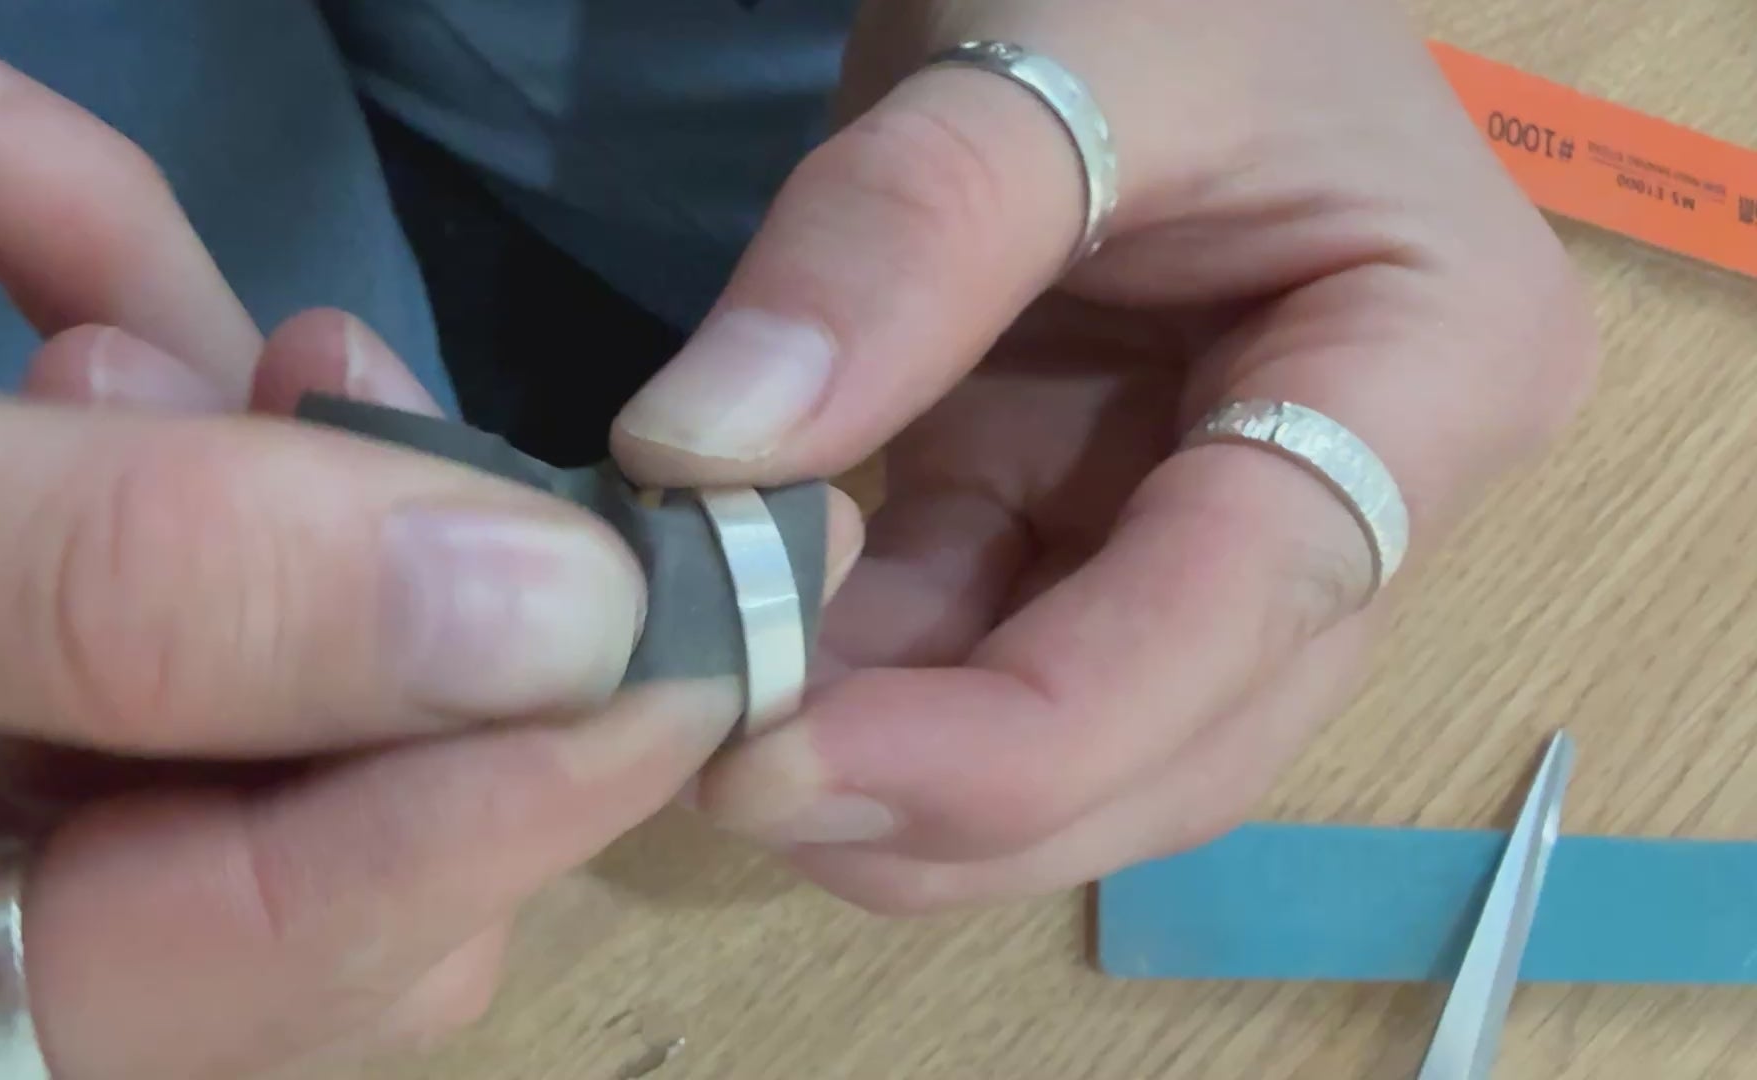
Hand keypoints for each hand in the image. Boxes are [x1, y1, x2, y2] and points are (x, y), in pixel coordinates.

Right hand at [0, 3, 858, 1075]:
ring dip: (208, 430)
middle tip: (338, 420)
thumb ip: (122, 591)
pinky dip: (48, 270)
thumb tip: (547, 622)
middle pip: (291, 797)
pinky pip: (70, 442)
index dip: (477, 808)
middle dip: (351, 598)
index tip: (680, 654)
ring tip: (99, 329)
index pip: (267, 951)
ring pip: (216, 601)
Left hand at [613, 0, 1598, 911]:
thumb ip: (896, 242)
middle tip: (736, 788)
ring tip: (727, 749)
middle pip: (1191, 730)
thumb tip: (698, 453)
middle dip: (967, 799)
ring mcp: (1228, 520)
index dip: (1022, 737)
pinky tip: (760, 686)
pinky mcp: (1101, 516)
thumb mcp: (1043, 48)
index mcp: (1434, 365)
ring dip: (914, 780)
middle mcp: (1364, 487)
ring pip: (1099, 738)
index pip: (1241, 611)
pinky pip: (1001, 649)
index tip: (789, 768)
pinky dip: (879, 692)